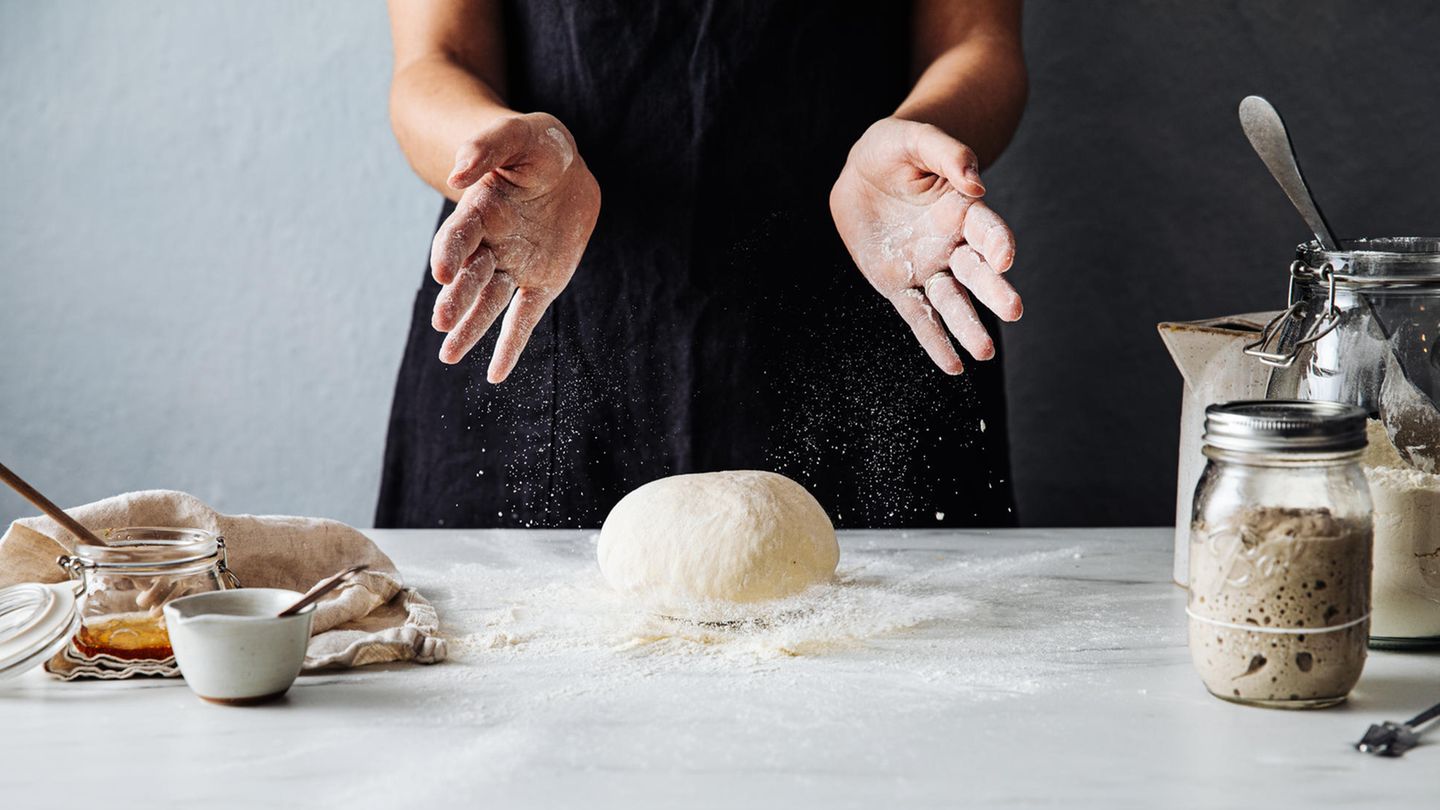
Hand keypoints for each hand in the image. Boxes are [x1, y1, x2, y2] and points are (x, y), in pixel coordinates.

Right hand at [430, 112, 600, 380]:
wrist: (563, 169)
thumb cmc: (536, 146)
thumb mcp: (518, 136)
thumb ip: (487, 148)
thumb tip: (459, 175)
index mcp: (480, 210)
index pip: (459, 234)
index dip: (450, 251)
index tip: (442, 271)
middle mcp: (490, 244)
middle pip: (470, 275)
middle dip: (456, 298)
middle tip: (442, 323)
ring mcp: (514, 266)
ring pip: (489, 302)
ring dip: (471, 328)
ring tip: (449, 355)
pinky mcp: (541, 283)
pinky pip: (524, 319)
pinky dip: (511, 346)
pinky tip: (496, 376)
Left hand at [830, 117, 1020, 374]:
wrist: (861, 173)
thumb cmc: (892, 149)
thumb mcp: (913, 139)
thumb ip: (947, 155)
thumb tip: (975, 183)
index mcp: (960, 208)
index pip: (987, 229)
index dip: (997, 243)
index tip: (1003, 259)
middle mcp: (950, 243)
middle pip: (976, 271)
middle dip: (993, 290)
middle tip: (1012, 310)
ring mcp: (927, 266)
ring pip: (951, 301)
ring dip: (967, 325)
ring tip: (984, 352)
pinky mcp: (900, 284)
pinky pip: (918, 316)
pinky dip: (935, 341)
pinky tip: (953, 367)